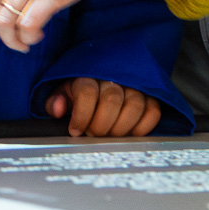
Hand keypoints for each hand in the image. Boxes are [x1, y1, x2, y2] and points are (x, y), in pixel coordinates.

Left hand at [47, 78, 163, 136]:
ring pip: (134, 106)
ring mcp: (135, 85)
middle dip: (100, 125)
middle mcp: (114, 77)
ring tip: (109, 135)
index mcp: (89, 74)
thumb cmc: (82, 91)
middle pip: (112, 101)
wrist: (104, 77)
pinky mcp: (151, 96)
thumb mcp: (64, 93)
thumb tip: (58, 109)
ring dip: (120, 128)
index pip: (88, 92)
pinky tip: (128, 134)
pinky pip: (153, 112)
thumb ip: (56, 102)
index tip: (75, 130)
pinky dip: (141, 128)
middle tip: (93, 134)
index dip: (81, 116)